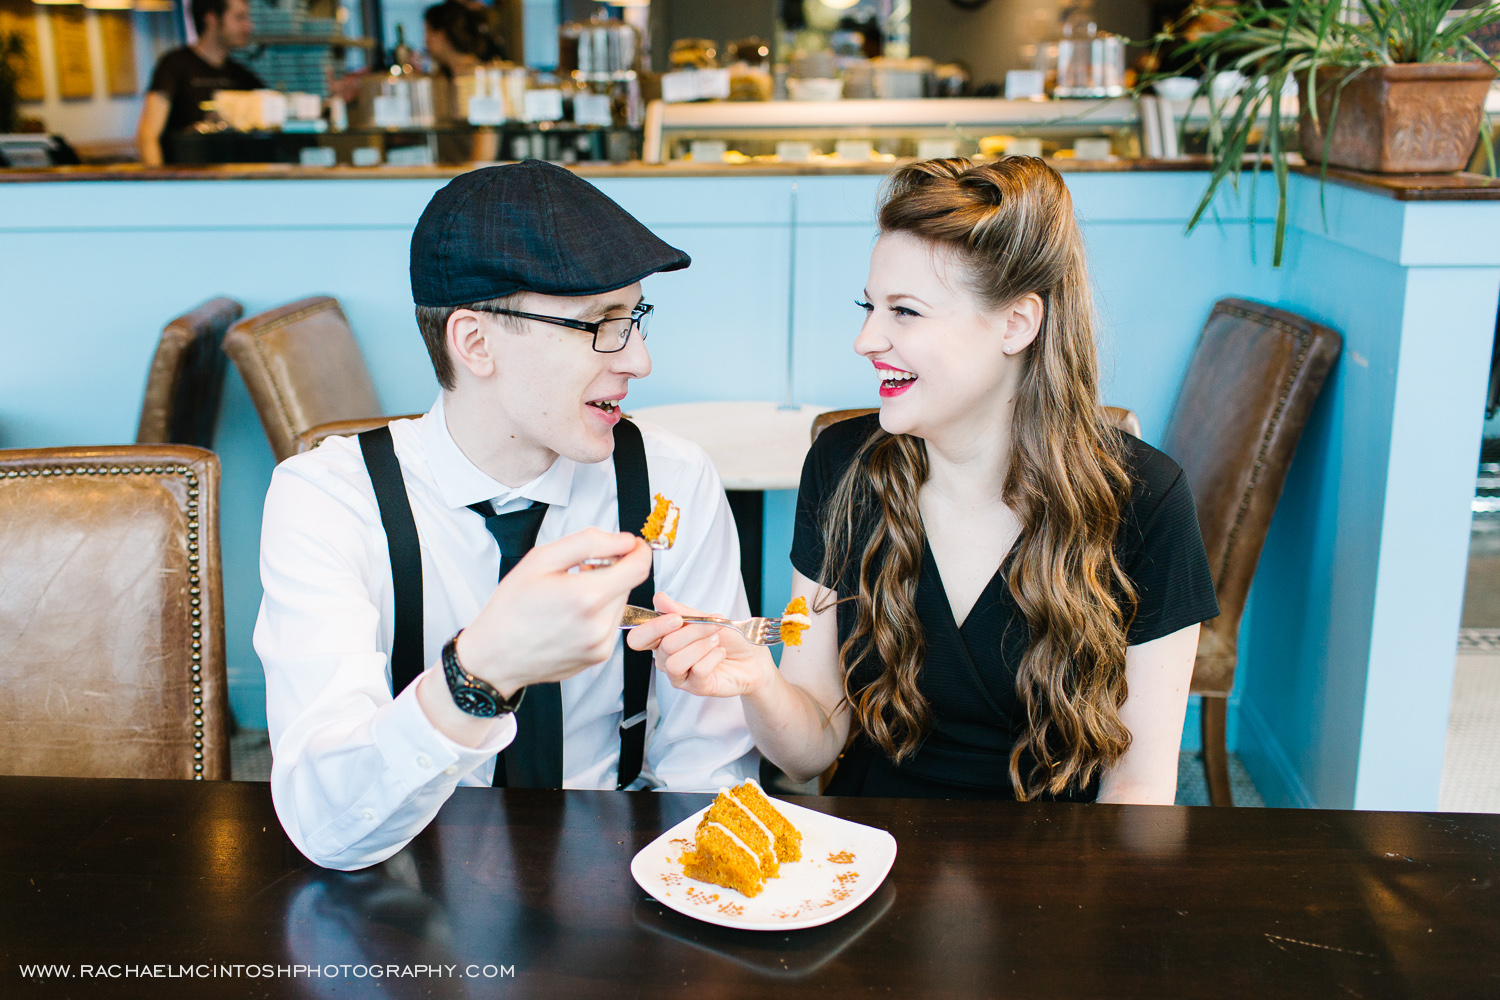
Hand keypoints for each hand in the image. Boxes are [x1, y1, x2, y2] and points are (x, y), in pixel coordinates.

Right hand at [457, 527, 650, 696]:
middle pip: (628, 584)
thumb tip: (624, 541)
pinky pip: (610, 624)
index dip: (638, 550)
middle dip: (611, 571)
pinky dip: (597, 614)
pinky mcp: (598, 656)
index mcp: (586, 596)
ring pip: (620, 604)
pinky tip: (570, 615)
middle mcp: (599, 625)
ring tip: (570, 595)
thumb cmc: (511, 608)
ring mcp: (601, 644)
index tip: (629, 545)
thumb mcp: (541, 559)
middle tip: (579, 570)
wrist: (494, 656)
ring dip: (604, 593)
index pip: (639, 567)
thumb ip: (589, 543)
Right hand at [626, 593, 775, 698]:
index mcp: (663, 640)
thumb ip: (682, 611)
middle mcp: (666, 659)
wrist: (754, 658)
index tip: (677, 619)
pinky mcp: (696, 688)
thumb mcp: (707, 618)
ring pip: (675, 662)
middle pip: (663, 647)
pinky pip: (697, 671)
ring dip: (700, 646)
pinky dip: (713, 657)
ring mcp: (680, 676)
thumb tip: (659, 599)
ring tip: (715, 640)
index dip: (653, 628)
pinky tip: (720, 653)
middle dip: (691, 631)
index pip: (638, 639)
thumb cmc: (729, 638)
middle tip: (710, 626)